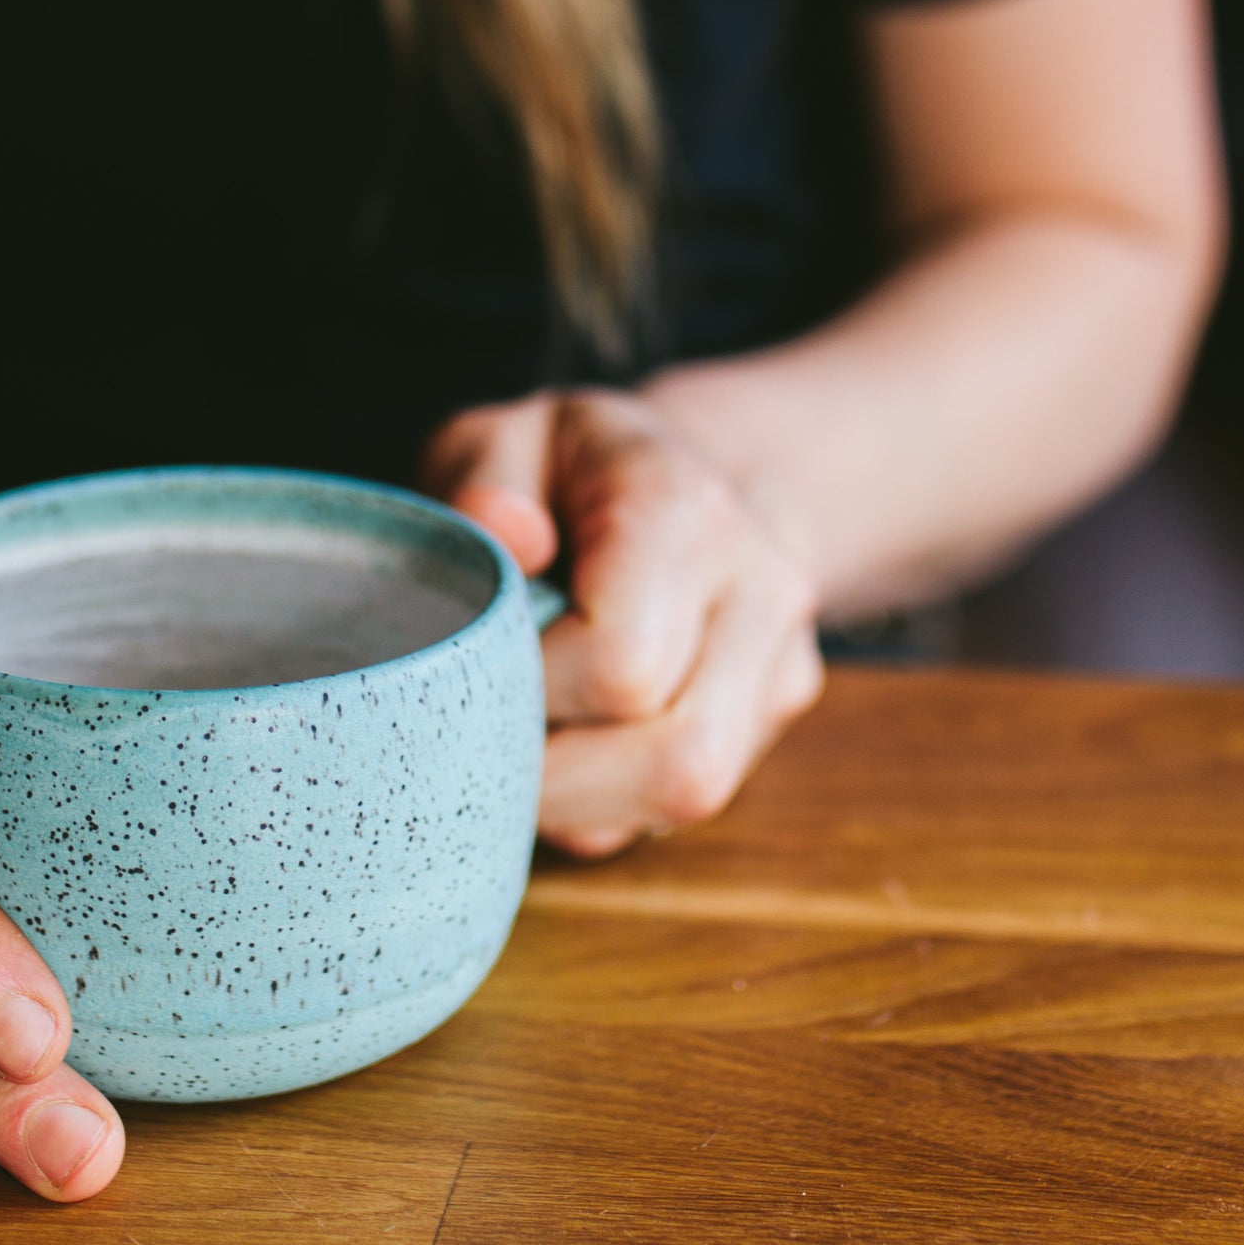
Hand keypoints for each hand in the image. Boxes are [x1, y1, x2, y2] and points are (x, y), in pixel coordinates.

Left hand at [421, 388, 825, 857]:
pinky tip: (567, 741)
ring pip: (688, 796)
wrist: (689, 478)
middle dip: (555, 774)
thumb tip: (504, 535)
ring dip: (579, 799)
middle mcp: (761, 592)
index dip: (525, 692)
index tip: (462, 668)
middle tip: (474, 736)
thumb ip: (483, 472)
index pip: (620, 665)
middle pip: (675, 757)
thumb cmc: (570, 468)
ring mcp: (781, 666)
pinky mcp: (771, 719)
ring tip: (513, 743)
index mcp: (688, 513)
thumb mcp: (506, 436)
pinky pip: (677, 808)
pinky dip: (602, 800)